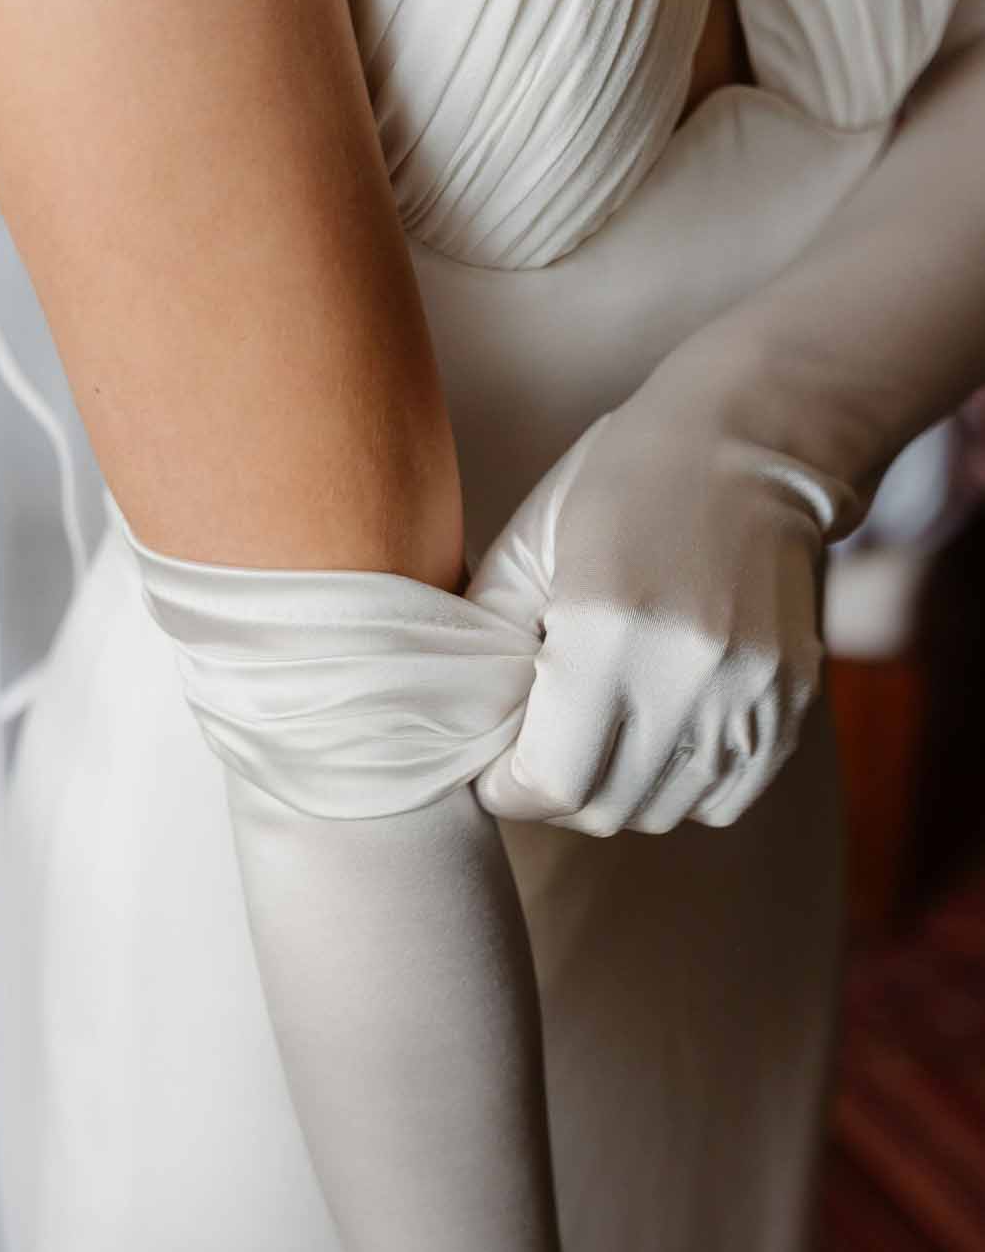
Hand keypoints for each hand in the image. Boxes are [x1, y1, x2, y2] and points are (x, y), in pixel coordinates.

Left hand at [467, 363, 859, 835]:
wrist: (753, 438)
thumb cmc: (620, 485)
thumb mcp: (526, 548)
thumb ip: (486, 648)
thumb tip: (462, 738)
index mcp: (606, 629)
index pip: (549, 782)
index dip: (508, 791)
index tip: (494, 773)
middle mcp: (686, 672)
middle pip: (603, 807)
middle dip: (554, 797)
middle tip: (539, 758)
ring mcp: (748, 692)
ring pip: (662, 813)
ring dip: (616, 795)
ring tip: (597, 745)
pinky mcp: (791, 702)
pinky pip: (724, 800)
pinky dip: (681, 791)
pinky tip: (657, 743)